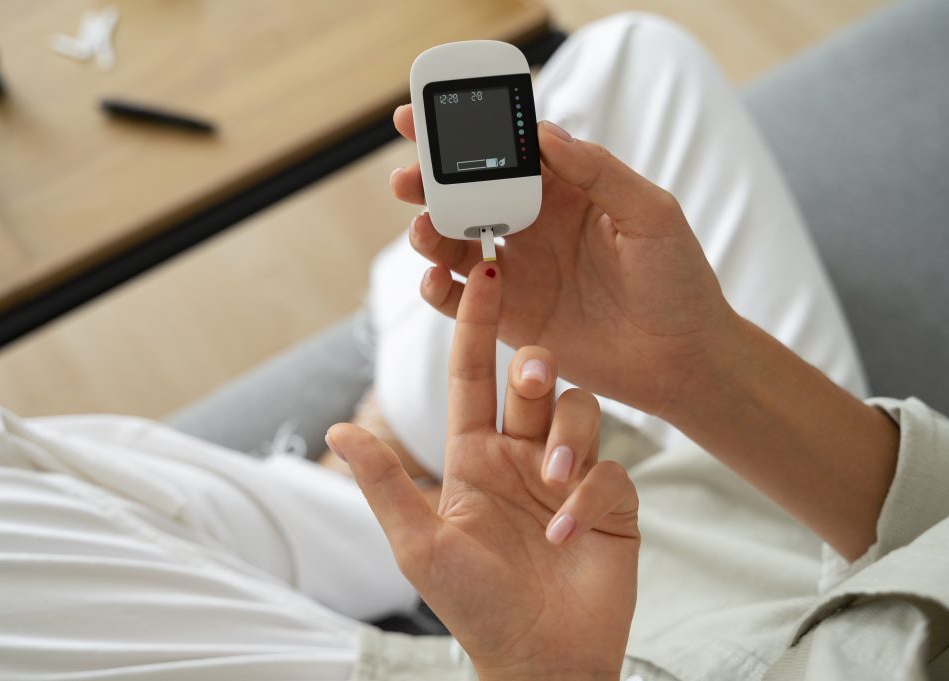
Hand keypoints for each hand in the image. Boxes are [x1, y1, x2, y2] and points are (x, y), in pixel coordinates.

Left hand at [326, 262, 638, 679]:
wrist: (539, 659)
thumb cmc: (474, 606)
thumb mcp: (420, 545)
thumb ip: (385, 484)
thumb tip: (337, 431)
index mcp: (474, 457)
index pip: (472, 376)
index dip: (476, 325)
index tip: (485, 272)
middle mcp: (522, 457)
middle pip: (534, 382)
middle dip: (533, 367)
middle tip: (530, 375)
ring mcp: (568, 477)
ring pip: (579, 411)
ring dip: (567, 435)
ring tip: (551, 484)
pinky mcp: (611, 503)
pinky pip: (610, 471)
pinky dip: (589, 493)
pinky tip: (567, 531)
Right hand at [390, 106, 734, 416]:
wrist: (682, 360)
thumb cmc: (678, 282)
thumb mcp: (652, 216)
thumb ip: (600, 172)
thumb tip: (545, 133)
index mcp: (565, 192)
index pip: (507, 153)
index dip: (467, 134)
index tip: (428, 117)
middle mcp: (533, 227)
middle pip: (467, 194)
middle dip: (430, 181)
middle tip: (406, 176)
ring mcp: (517, 272)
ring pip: (454, 243)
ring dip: (429, 231)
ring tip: (423, 228)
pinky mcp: (508, 317)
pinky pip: (458, 299)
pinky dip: (436, 287)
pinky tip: (434, 276)